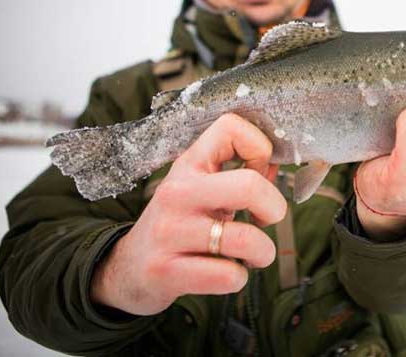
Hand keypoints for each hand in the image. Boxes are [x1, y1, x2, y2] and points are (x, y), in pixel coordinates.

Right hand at [90, 114, 285, 315]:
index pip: (231, 127)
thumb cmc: (178, 224)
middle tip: (268, 219)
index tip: (258, 175)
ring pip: (246, 239)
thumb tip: (278, 163)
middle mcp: (176, 193)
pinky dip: (239, 278)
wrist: (126, 270)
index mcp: (189, 165)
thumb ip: (239, 172)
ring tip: (254, 255)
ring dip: (263, 252)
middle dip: (275, 207)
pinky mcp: (167, 272)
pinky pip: (228, 276)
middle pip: (250, 186)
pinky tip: (228, 273)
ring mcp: (169, 232)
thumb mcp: (201, 188)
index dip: (260, 149)